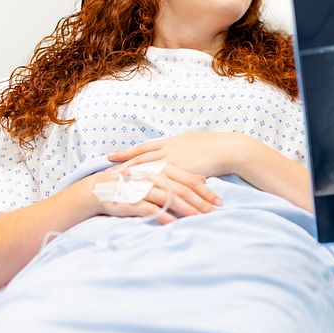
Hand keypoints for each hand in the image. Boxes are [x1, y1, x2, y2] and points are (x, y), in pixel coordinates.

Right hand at [79, 164, 220, 224]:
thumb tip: (203, 181)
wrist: (102, 188)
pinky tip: (175, 224)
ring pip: (171, 199)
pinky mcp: (134, 200)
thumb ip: (179, 177)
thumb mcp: (158, 175)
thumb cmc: (135, 182)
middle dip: (201, 202)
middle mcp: (156, 176)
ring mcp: (145, 188)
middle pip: (184, 190)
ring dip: (188, 210)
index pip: (190, 180)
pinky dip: (165, 217)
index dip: (206, 191)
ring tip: (201, 219)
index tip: (219, 201)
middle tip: (215, 212)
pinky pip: (153, 210)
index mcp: (163, 168)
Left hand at [107, 131, 251, 178]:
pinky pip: (161, 178)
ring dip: (130, 175)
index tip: (110, 156)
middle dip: (122, 165)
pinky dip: (147, 184)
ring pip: (147, 167)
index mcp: (173, 142)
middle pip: (140, 157)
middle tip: (104, 173)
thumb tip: (179, 155)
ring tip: (114, 183)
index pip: (144, 148)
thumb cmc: (217, 147)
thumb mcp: (196, 144)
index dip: (127, 152)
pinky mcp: (182, 170)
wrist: (229, 148)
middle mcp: (170, 149)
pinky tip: (137, 190)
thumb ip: (184, 150)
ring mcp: (175, 159)